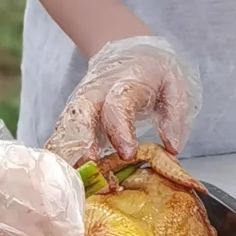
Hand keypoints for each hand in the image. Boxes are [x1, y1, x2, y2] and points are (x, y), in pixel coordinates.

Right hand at [46, 37, 200, 163]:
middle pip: (80, 116)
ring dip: (66, 155)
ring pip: (66, 128)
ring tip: (72, 183)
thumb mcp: (175, 84)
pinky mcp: (73, 116)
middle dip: (80, 146)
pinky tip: (60, 177)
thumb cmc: (154, 71)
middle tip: (90, 171)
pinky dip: (59, 157)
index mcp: (126, 82)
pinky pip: (62, 136)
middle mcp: (96, 92)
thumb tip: (172, 147)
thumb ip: (174, 114)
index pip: (118, 104)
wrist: (128, 52)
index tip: (127, 153)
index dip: (120, 129)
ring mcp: (81, 104)